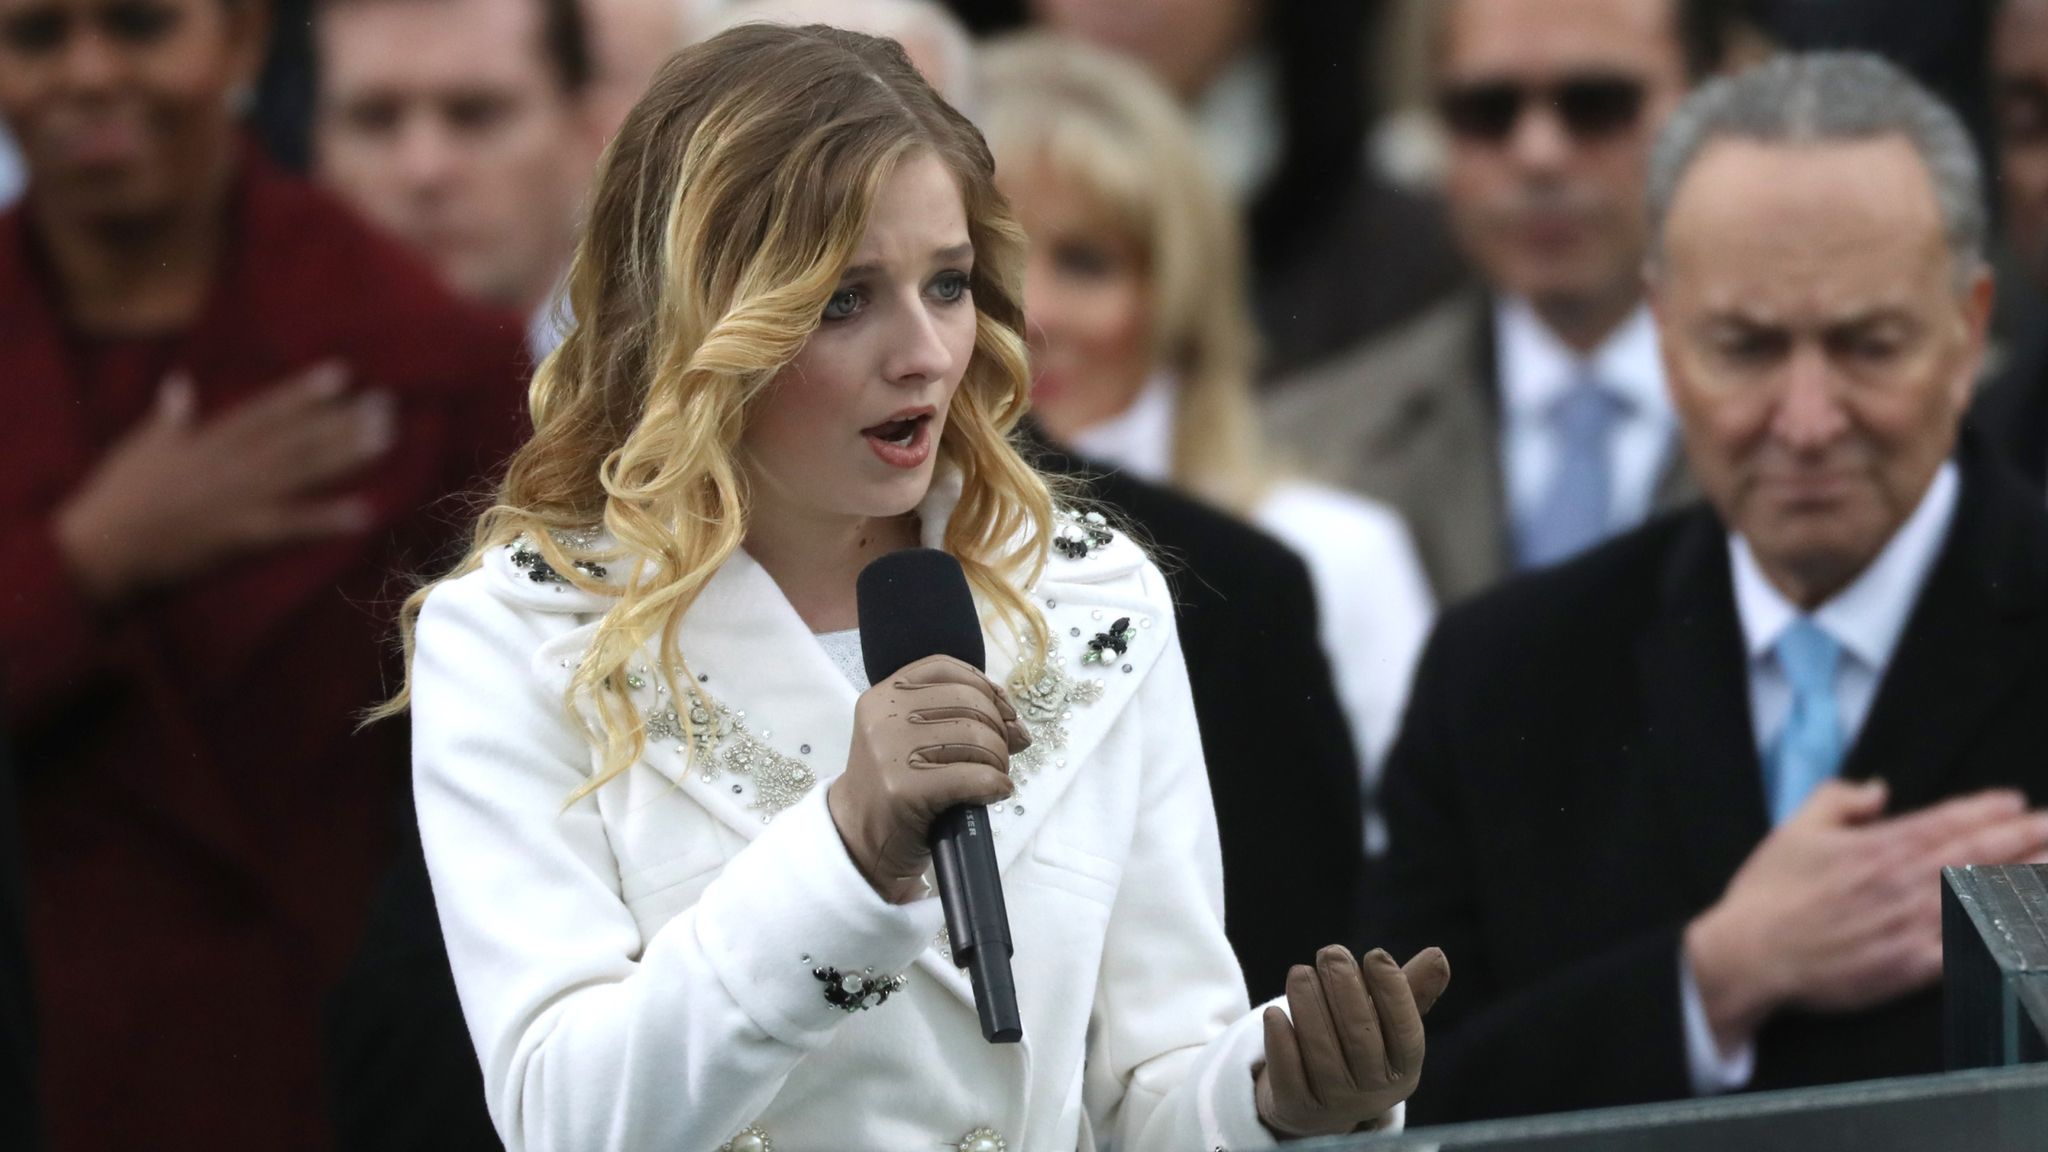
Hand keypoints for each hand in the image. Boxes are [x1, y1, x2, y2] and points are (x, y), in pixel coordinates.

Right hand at [53, 362, 394, 602]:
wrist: (96, 551)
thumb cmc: (113, 502)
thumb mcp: (139, 449)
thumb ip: (169, 417)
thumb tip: (180, 383)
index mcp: (205, 442)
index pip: (265, 411)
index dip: (304, 392)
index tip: (342, 374)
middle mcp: (228, 464)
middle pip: (295, 437)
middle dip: (341, 420)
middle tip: (386, 404)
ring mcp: (235, 499)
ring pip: (301, 472)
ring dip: (346, 456)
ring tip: (386, 440)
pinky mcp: (238, 537)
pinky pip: (293, 526)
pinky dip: (328, 519)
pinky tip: (365, 512)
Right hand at [826, 654, 1029, 902]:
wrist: (859, 838)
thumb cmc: (896, 786)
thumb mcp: (915, 738)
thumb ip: (959, 717)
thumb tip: (1018, 725)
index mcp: (885, 694)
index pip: (946, 668)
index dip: (986, 687)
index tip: (1005, 714)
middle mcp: (884, 715)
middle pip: (970, 703)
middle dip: (998, 733)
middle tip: (999, 759)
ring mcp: (891, 751)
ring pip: (977, 738)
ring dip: (999, 762)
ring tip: (992, 779)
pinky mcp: (904, 788)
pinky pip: (974, 776)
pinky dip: (995, 785)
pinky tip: (994, 793)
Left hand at [1255, 945, 1450, 1137]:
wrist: (1319, 1102)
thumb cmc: (1359, 1046)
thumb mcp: (1385, 1022)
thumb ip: (1408, 990)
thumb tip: (1437, 955)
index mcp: (1404, 1068)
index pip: (1405, 1031)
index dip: (1393, 992)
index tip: (1376, 954)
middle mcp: (1374, 1092)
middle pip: (1361, 1039)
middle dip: (1345, 990)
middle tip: (1330, 953)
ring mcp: (1336, 1104)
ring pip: (1322, 1054)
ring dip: (1309, 1007)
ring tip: (1299, 972)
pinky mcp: (1298, 1108)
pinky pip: (1289, 1075)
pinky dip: (1281, 1043)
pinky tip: (1274, 1014)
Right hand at [1686, 780, 2047, 1052]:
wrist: (1750, 956)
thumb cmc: (1768, 894)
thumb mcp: (1793, 830)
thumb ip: (1837, 799)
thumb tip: (1879, 790)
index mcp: (1874, 848)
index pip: (1944, 822)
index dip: (1985, 811)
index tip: (2016, 802)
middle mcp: (1900, 883)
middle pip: (1976, 856)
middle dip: (2024, 838)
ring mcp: (1909, 926)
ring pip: (1982, 899)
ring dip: (2025, 881)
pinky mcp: (1911, 968)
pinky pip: (1971, 949)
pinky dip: (2002, 937)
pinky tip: (2028, 928)